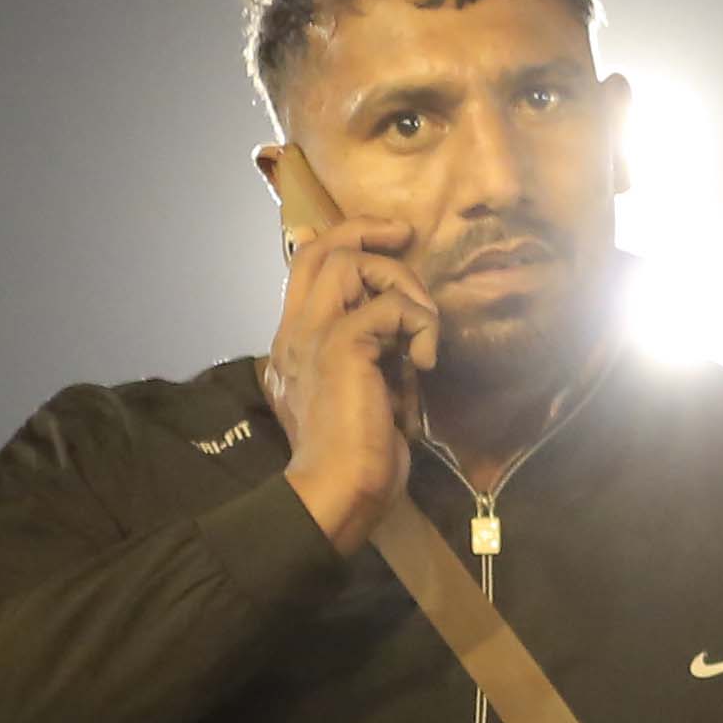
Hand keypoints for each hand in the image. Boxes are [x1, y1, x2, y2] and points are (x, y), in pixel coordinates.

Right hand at [264, 207, 433, 551]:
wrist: (340, 491)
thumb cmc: (360, 461)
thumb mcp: (371, 398)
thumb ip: (377, 362)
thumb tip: (409, 340)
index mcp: (296, 345)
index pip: (306, 270)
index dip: (343, 242)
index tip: (387, 241)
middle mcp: (296, 332)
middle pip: (321, 250)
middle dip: (366, 231)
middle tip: (406, 235)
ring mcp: (312, 336)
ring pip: (349, 262)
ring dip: (401, 282)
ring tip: (425, 327)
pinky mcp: (341, 346)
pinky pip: (388, 306)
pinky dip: (420, 323)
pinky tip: (426, 360)